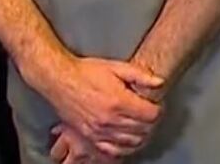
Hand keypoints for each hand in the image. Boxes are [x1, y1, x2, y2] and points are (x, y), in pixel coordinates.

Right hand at [38, 57, 163, 155]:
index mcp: (119, 102)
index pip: (151, 115)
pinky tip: (125, 140)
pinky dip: (122, 148)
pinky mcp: (89, 136)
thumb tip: (160, 83)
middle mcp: (109, 120)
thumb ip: (141, 75)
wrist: (60, 80)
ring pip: (130, 142)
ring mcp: (98, 131)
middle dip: (151, 122)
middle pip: (143, 130)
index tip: (155, 105)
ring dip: (140, 135)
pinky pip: (111, 150)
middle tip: (148, 114)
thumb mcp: (117, 67)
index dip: (157, 109)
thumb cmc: (87, 72)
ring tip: (140, 125)